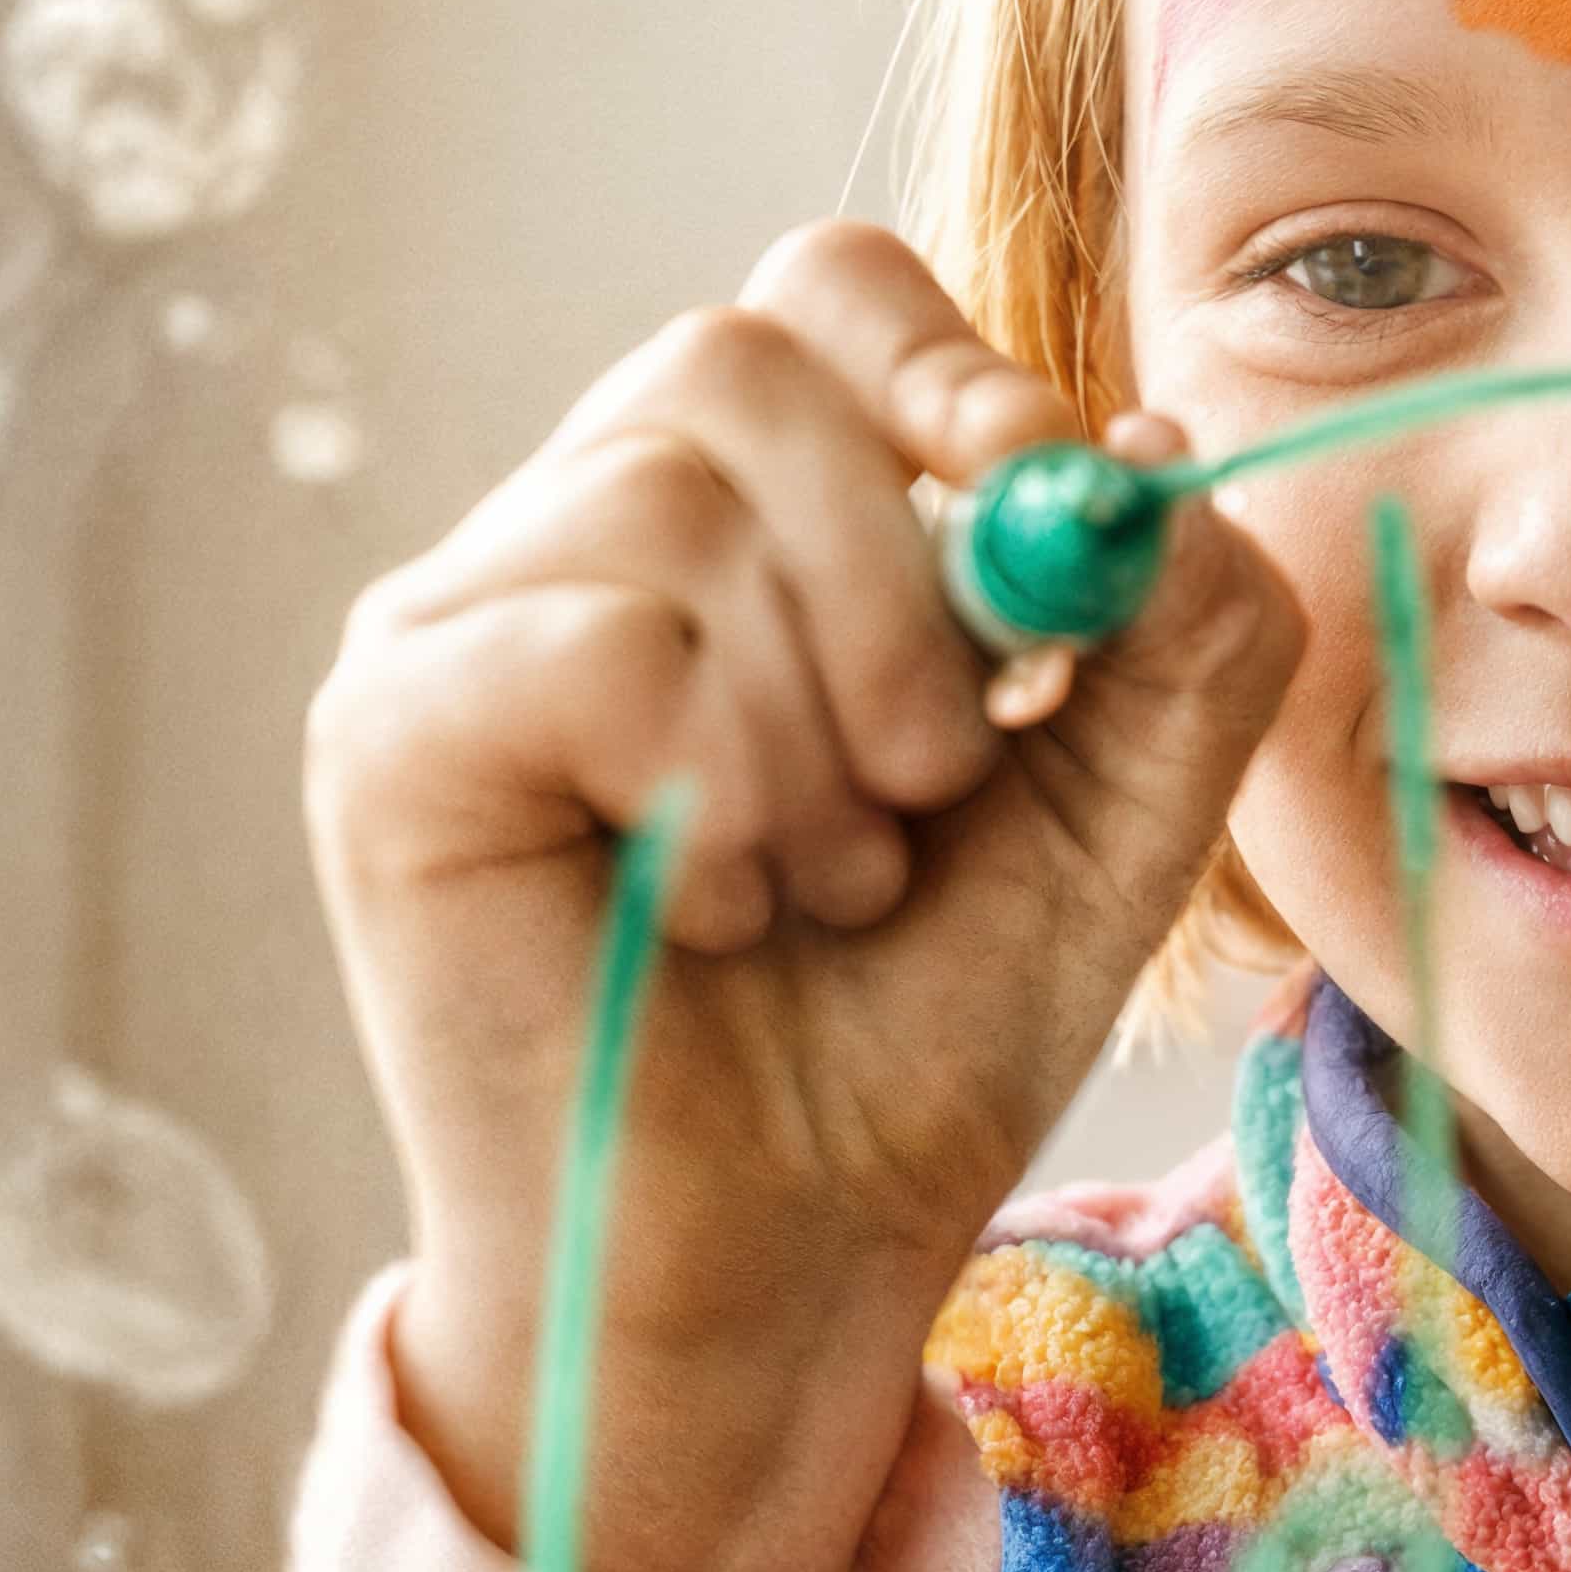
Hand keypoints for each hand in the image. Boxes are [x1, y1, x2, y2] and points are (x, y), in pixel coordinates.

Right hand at [304, 221, 1300, 1571]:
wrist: (785, 1276)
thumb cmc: (917, 1044)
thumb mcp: (1121, 815)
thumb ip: (1180, 625)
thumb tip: (1142, 439)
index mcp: (749, 521)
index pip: (822, 295)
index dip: (950, 362)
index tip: (1046, 494)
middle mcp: (579, 535)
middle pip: (739, 359)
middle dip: (900, 573)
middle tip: (945, 777)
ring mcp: (460, 627)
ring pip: (667, 500)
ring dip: (814, 721)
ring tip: (827, 885)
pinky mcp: (389, 736)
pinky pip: (588, 641)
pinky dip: (711, 780)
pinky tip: (717, 907)